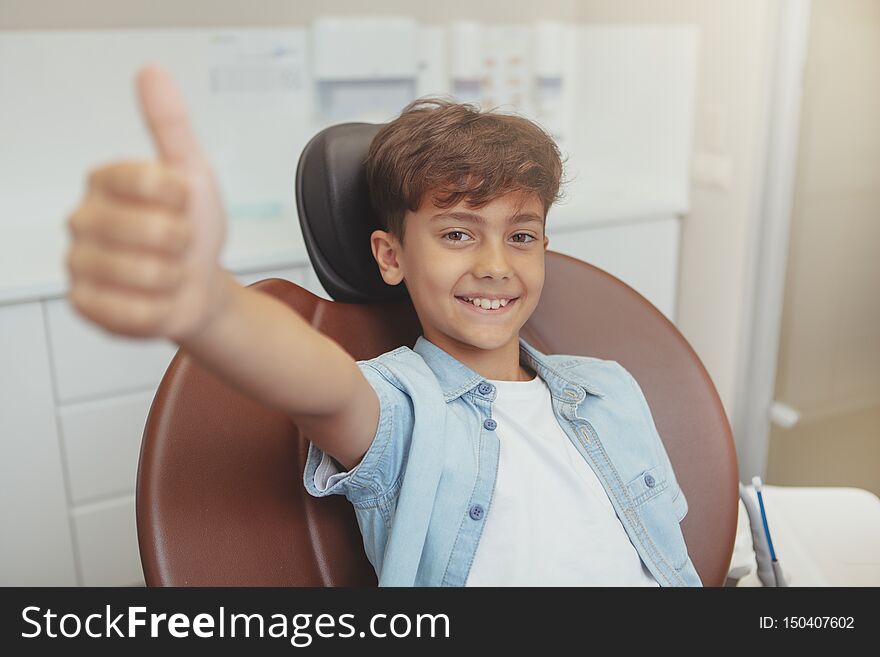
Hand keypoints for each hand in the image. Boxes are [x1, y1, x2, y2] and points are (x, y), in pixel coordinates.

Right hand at [66, 64, 229, 340]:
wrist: (199, 287)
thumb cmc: (192, 230)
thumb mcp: (193, 175)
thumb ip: (170, 125)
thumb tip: (152, 71)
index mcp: (104, 180)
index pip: (152, 180)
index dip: (183, 198)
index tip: (183, 203)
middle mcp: (82, 218)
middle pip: (154, 231)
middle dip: (184, 242)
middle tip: (177, 244)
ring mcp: (79, 264)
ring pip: (148, 275)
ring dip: (175, 278)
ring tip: (167, 272)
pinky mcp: (85, 305)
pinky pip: (136, 312)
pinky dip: (159, 310)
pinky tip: (153, 299)